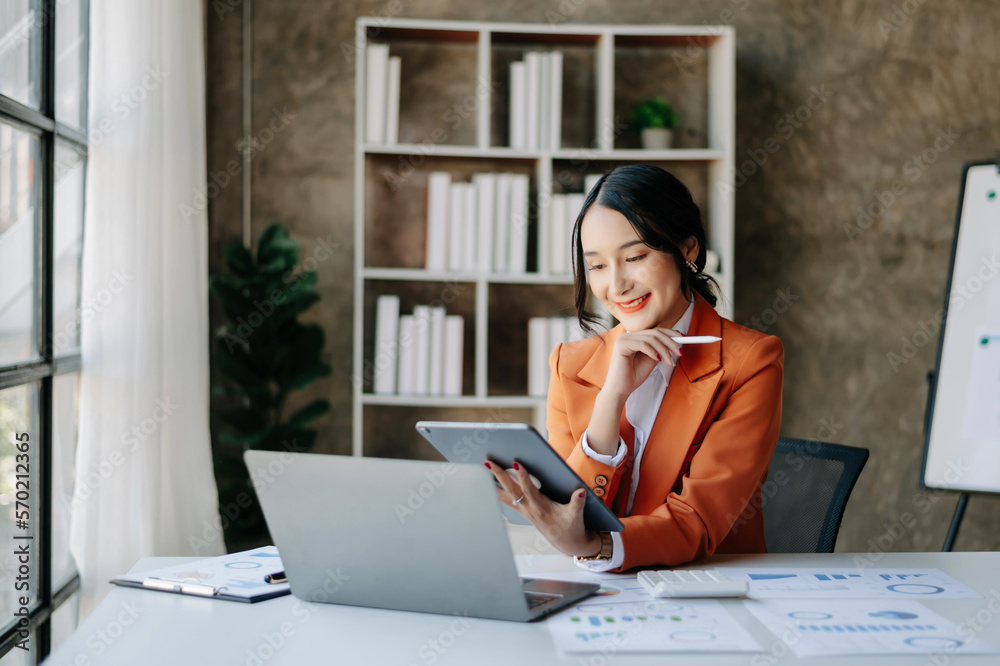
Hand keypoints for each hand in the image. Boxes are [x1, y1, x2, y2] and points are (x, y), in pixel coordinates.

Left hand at [485, 460, 601, 557]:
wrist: (567, 543)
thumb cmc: (571, 527)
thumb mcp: (577, 516)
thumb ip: (577, 503)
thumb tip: (580, 492)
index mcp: (542, 508)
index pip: (529, 490)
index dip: (523, 477)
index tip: (516, 463)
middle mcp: (529, 509)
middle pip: (511, 490)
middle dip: (499, 476)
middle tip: (489, 463)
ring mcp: (524, 511)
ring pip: (505, 496)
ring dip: (493, 483)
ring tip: (482, 470)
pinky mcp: (523, 512)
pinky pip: (506, 501)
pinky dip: (496, 492)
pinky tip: (489, 483)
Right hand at [585, 327, 682, 455]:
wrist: (620, 390)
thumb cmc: (633, 376)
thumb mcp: (651, 360)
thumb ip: (660, 349)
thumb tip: (675, 341)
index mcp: (635, 337)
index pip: (655, 330)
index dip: (670, 333)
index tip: (683, 338)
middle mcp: (628, 335)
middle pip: (655, 332)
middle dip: (671, 342)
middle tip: (680, 352)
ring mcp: (623, 339)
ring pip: (651, 338)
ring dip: (664, 350)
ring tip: (669, 362)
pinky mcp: (621, 345)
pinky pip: (643, 344)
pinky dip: (653, 352)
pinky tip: (658, 360)